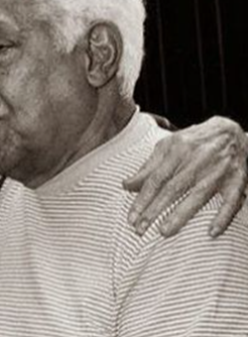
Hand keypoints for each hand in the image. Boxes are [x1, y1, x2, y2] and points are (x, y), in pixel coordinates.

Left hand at [125, 116, 247, 236]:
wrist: (231, 132)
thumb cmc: (193, 141)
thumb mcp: (167, 146)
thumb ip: (148, 167)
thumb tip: (126, 185)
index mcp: (178, 150)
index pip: (156, 179)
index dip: (142, 199)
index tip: (131, 217)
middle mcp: (198, 161)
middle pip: (173, 189)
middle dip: (155, 210)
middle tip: (140, 229)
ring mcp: (219, 171)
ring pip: (198, 196)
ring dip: (181, 215)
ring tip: (164, 232)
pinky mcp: (237, 180)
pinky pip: (231, 201)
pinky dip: (223, 217)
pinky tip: (212, 232)